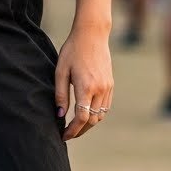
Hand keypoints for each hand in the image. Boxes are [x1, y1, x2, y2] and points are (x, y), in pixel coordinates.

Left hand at [55, 25, 113, 141]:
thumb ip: (60, 95)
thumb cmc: (72, 50)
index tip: (64, 136)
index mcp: (86, 87)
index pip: (81, 118)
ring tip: (76, 126)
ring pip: (100, 115)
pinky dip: (96, 114)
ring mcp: (107, 87)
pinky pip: (105, 106)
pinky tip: (86, 113)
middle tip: (68, 134)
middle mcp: (100, 90)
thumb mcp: (60, 71)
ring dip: (89, 124)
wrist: (92, 34)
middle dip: (80, 131)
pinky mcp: (111, 84)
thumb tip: (60, 115)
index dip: (72, 131)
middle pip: (92, 120)